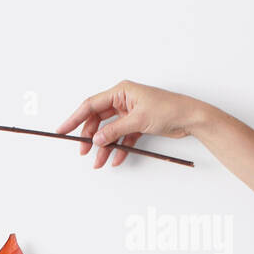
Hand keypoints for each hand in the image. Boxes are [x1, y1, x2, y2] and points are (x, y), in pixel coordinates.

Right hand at [56, 80, 208, 168]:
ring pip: (109, 131)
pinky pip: (122, 137)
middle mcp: (124, 100)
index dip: (74, 118)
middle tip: (84, 151)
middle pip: (98, 120)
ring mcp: (130, 113)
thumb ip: (113, 130)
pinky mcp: (137, 124)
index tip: (62, 130)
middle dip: (90, 137)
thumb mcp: (138, 120)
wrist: (192, 118)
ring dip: (104, 147)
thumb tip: (96, 139)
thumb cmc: (170, 109)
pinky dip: (119, 148)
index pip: (91, 105)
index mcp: (122, 91)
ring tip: (100, 161)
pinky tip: (117, 159)